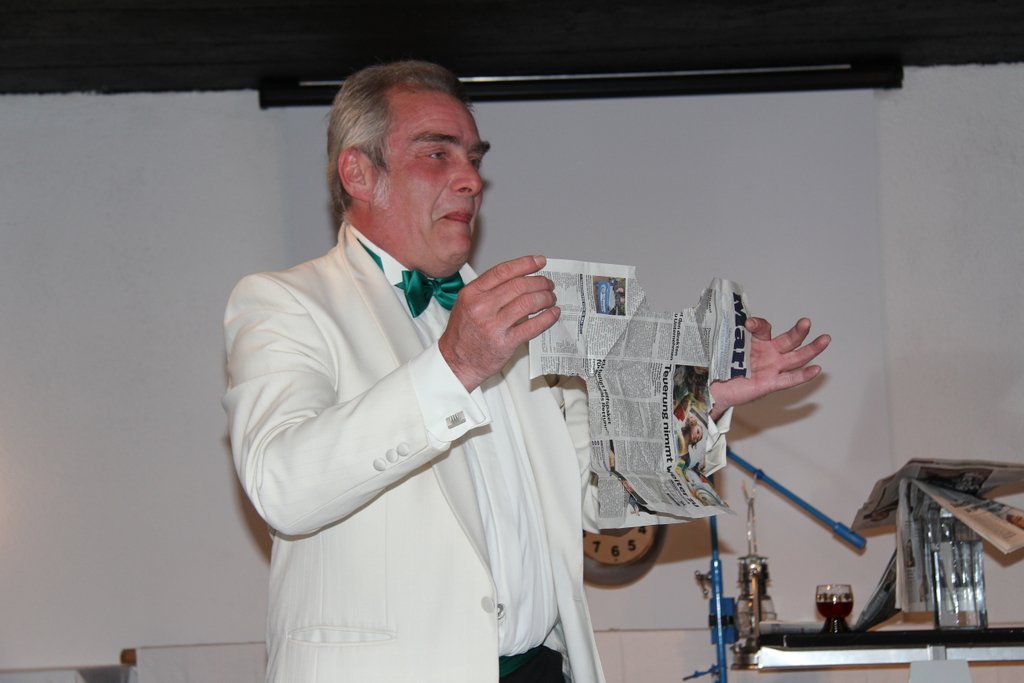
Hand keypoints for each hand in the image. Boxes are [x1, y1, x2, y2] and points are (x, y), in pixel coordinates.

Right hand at [439, 255, 559, 390]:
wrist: (456, 362)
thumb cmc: (462, 334)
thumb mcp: (466, 303)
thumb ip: (488, 290)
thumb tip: (519, 277)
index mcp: (472, 293)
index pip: (503, 271)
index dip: (525, 264)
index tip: (539, 262)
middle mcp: (481, 307)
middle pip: (519, 286)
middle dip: (539, 282)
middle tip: (548, 284)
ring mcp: (493, 326)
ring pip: (528, 303)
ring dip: (545, 298)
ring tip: (550, 298)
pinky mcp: (505, 343)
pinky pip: (533, 326)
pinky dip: (547, 318)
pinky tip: (553, 314)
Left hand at [709, 317, 829, 419]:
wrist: (713, 387)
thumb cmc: (720, 364)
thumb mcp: (723, 343)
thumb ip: (727, 331)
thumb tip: (717, 316)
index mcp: (758, 341)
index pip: (764, 328)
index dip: (758, 324)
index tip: (748, 323)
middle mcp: (769, 353)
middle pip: (789, 340)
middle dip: (799, 331)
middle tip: (806, 322)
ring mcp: (772, 368)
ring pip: (796, 358)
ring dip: (811, 349)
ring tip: (825, 339)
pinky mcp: (769, 384)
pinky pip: (789, 379)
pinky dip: (803, 375)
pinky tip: (816, 369)